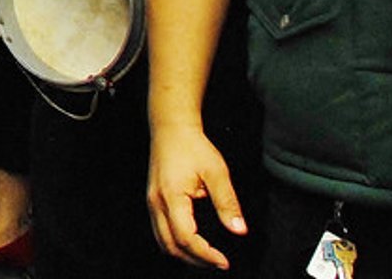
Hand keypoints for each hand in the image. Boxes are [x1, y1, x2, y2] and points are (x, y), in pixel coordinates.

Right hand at [148, 125, 245, 268]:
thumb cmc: (192, 146)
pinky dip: (176, 243)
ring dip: (184, 254)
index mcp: (171, 197)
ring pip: (163, 241)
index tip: (224, 261)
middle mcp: (156, 203)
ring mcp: (152, 202)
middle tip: (218, 262)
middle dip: (195, 260)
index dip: (205, 254)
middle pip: (171, 246)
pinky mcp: (153, 200)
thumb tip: (239, 229)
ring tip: (207, 256)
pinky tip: (192, 242)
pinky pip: (160, 231)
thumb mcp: (217, 172)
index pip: (186, 238)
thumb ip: (227, 203)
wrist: (171, 128)